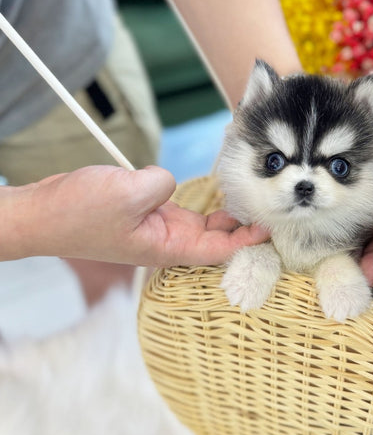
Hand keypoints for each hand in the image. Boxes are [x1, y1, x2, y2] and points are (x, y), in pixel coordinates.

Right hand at [4, 165, 268, 266]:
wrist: (41, 213)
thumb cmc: (78, 212)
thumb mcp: (129, 192)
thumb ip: (162, 185)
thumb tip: (169, 183)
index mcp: (164, 247)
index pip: (217, 250)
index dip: (246, 240)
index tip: (270, 227)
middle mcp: (163, 240)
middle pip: (214, 237)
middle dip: (241, 224)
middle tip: (269, 204)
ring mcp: (153, 226)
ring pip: (198, 220)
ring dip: (221, 211)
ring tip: (249, 193)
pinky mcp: (142, 211)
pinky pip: (177, 205)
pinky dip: (195, 197)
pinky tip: (210, 184)